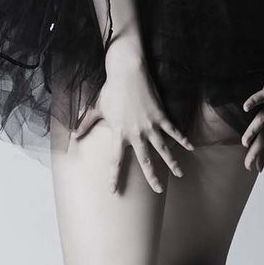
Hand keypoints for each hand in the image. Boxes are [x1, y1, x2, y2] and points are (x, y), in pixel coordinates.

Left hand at [71, 37, 194, 194]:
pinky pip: (173, 131)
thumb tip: (73, 135)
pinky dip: (182, 139)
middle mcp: (136, 133)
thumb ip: (85, 123)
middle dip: (153, 177)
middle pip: (146, 160)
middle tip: (158, 191)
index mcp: (119, 133)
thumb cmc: (111, 90)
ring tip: (179, 174)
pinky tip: (190, 147)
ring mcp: (150, 125)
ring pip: (163, 149)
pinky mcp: (160, 115)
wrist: (127, 73)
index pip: (116, 161)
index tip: (114, 191)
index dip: (114, 177)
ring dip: (172, 163)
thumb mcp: (96, 108)